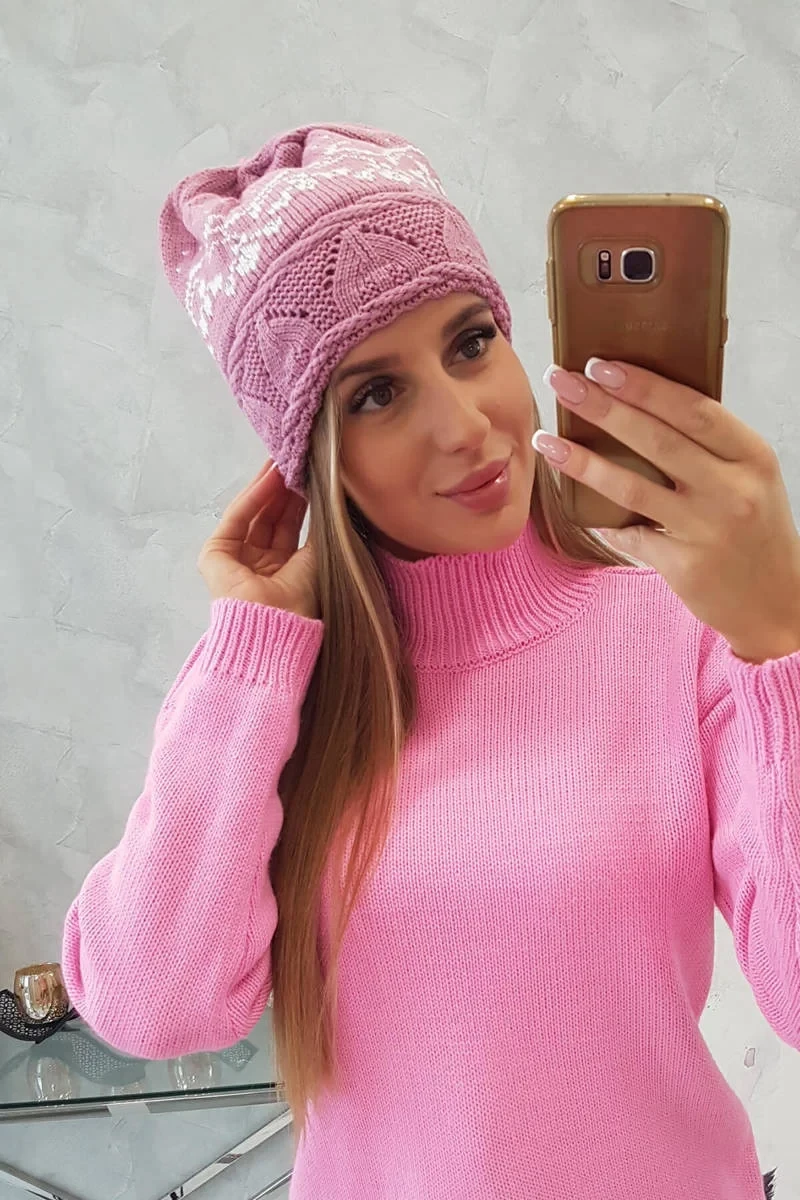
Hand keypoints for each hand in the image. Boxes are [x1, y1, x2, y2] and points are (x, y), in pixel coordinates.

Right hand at [197, 460, 318, 620]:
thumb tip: (329, 502)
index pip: (287, 528)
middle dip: (283, 490)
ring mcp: (234, 561)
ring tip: (288, 462)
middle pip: (270, 518)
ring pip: (253, 514)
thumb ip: (317, 530)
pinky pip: (237, 518)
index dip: (297, 502)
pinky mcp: (214, 555)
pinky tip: (271, 475)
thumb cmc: (299, 603)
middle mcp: (256, 567)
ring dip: (270, 487)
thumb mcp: (315, 558)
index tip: (310, 477)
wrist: (275, 626)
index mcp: (281, 574)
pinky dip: (254, 495)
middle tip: (298, 462)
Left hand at [534, 357, 799, 660]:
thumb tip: (640, 402)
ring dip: (583, 461)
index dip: (643, 385)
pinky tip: (575, 503)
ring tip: (547, 440)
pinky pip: (629, 535)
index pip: (692, 409)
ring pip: (632, 487)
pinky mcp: (684, 565)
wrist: (775, 601)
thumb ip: (709, 445)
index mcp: (752, 456)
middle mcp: (732, 490)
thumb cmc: (755, 529)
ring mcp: (707, 529)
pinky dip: (602, 520)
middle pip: (656, 439)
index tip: (600, 365)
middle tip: (560, 381)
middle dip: (602, 407)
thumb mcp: (749, 477)